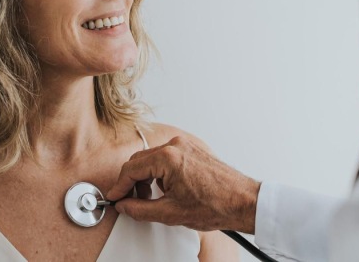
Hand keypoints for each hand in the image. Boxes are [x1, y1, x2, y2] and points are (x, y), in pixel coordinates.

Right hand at [106, 135, 260, 232]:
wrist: (243, 202)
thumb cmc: (216, 205)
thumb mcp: (171, 213)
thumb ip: (140, 209)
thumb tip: (124, 205)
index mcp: (168, 158)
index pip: (131, 169)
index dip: (119, 186)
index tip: (115, 197)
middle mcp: (176, 145)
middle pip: (139, 160)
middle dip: (131, 182)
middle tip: (128, 200)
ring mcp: (186, 145)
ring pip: (152, 158)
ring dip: (146, 177)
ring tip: (150, 198)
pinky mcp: (193, 149)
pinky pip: (167, 156)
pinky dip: (160, 172)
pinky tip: (166, 190)